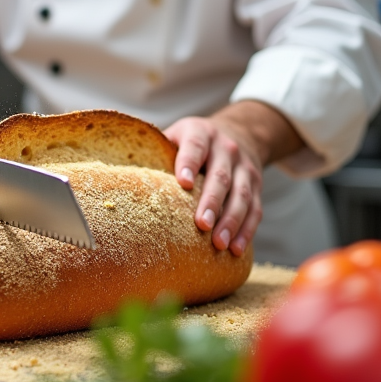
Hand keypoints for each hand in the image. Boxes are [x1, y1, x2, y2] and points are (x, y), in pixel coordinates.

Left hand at [164, 101, 302, 256]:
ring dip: (231, 221)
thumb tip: (123, 174)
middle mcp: (226, 149)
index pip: (195, 146)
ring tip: (219, 244)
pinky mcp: (257, 186)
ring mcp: (245, 168)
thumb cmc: (195, 142)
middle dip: (212, 201)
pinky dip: (246, 230)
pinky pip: (255, 209)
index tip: (182, 182)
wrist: (240, 132)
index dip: (188, 162)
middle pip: (220, 176)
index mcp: (201, 133)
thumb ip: (158, 151)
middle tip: (202, 225)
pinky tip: (236, 249)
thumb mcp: (177, 135)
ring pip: (241, 195)